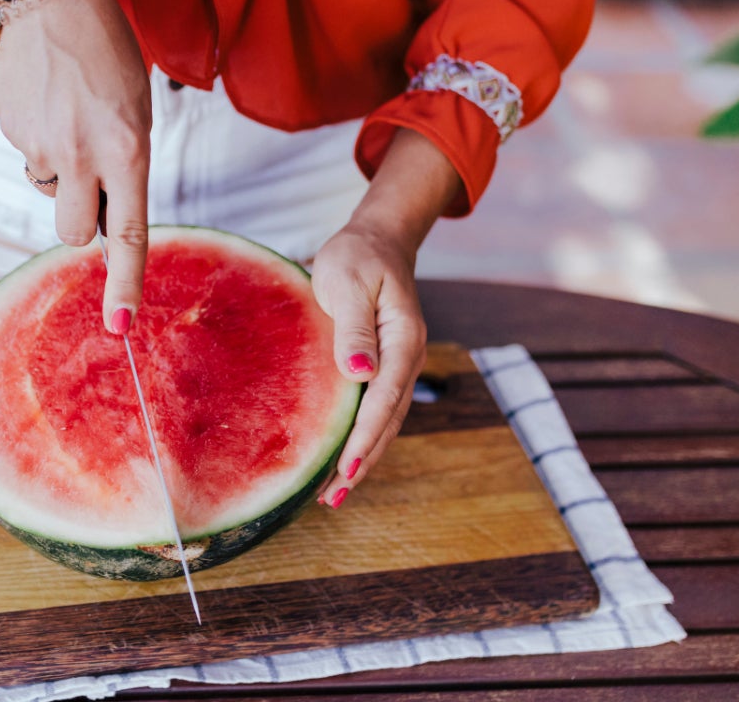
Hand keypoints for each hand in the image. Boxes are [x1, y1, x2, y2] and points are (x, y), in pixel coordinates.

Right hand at [0, 0, 151, 332]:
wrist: (49, 1)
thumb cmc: (106, 59)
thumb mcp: (135, 113)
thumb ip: (124, 170)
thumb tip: (99, 221)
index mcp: (126, 151)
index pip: (128, 234)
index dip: (125, 283)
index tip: (121, 326)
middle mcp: (82, 156)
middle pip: (74, 233)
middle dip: (80, 220)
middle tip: (89, 179)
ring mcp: (41, 148)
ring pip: (50, 194)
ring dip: (60, 175)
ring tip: (69, 121)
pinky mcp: (12, 134)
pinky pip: (30, 160)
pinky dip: (39, 143)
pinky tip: (47, 105)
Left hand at [311, 128, 460, 506]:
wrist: (377, 241)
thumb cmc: (357, 257)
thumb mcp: (350, 283)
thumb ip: (355, 329)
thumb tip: (360, 373)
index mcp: (403, 340)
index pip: (384, 399)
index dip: (364, 437)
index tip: (345, 468)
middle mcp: (407, 358)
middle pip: (387, 421)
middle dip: (362, 462)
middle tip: (332, 498)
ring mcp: (399, 366)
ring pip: (383, 422)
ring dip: (362, 458)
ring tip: (333, 494)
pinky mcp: (385, 368)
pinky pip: (375, 411)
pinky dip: (360, 438)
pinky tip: (340, 459)